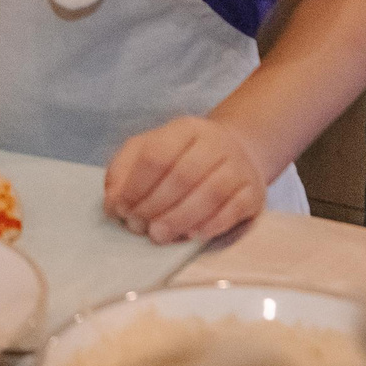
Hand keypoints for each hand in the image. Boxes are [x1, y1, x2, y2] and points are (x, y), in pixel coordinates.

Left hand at [102, 115, 268, 243]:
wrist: (237, 152)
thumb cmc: (183, 157)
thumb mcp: (150, 150)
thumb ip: (124, 170)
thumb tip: (112, 202)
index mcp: (185, 129)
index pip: (157, 155)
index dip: (135, 185)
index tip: (120, 209)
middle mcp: (215, 144)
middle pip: (183, 175)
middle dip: (155, 205)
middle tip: (138, 227)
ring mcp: (238, 167)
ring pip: (210, 193)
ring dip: (179, 218)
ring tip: (158, 236)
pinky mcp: (253, 193)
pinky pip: (233, 210)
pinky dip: (210, 225)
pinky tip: (191, 235)